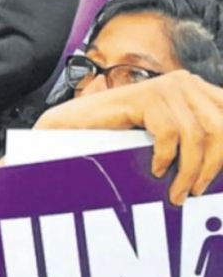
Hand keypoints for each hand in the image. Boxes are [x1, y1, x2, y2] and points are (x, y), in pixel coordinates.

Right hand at [37, 70, 222, 204]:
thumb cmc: (115, 138)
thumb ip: (192, 141)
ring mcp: (166, 87)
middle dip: (212, 166)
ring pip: (197, 135)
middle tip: (194, 192)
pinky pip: (170, 133)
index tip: (214, 180)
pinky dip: (165, 157)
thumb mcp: (163, 137)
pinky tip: (155, 170)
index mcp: (196, 90)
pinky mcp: (145, 96)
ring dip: (189, 171)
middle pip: (221, 128)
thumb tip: (217, 166)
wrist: (69, 128)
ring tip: (176, 193)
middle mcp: (186, 83)